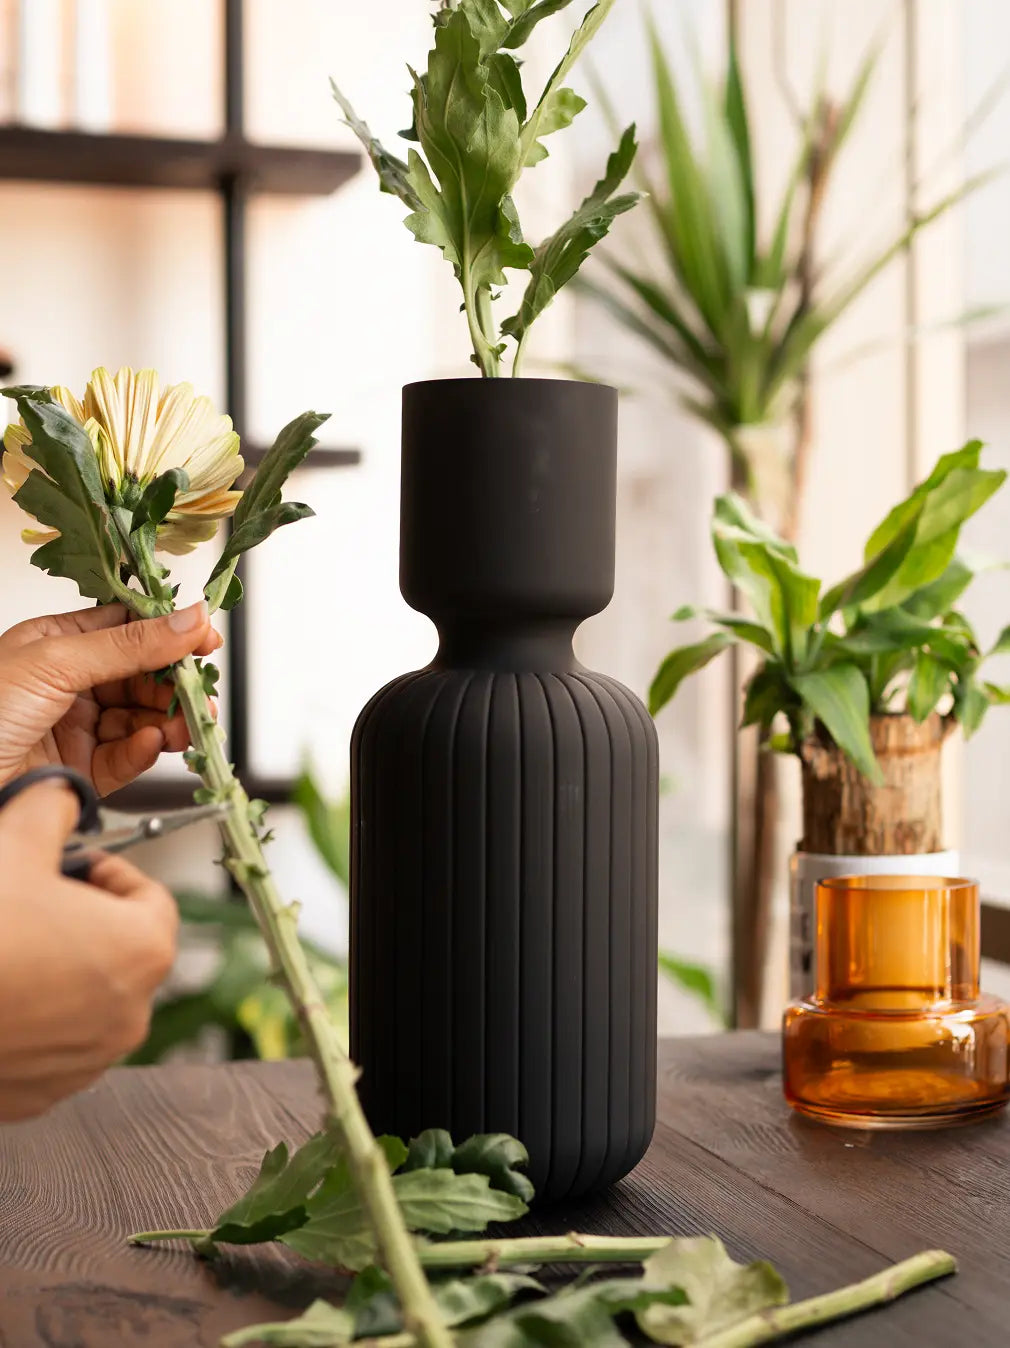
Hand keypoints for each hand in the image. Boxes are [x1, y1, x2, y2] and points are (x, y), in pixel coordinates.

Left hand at [0, 600, 221, 795]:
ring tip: (186, 724)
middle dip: (175, 683)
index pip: (127, 627)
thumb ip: (130, 643)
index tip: (205, 638)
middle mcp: (67, 683)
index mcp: (55, 643)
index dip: (169, 631)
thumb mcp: (56, 662)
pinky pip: (127, 757)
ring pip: (143, 718)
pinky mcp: (81, 770)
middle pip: (142, 675)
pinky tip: (151, 744)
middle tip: (199, 691)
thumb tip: (187, 618)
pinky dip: (145, 751)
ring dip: (170, 720)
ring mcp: (75, 727)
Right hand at [0, 781, 177, 1119]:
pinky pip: (53, 1042)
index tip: (75, 866)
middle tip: (37, 899)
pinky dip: (34, 1016)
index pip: (152, 899)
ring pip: (88, 998)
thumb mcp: (13, 844)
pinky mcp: (43, 1092)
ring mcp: (88, 1061)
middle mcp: (129, 1015)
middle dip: (84, 919)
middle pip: (122, 950)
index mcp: (142, 951)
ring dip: (60, 968)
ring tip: (11, 943)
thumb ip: (51, 810)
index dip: (109, 873)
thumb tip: (58, 799)